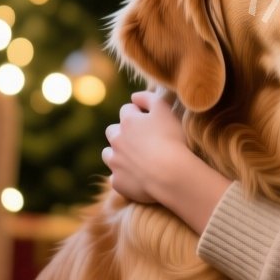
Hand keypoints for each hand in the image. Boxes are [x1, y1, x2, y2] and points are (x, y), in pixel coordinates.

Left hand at [103, 89, 191, 204]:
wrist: (170, 173)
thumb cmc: (171, 140)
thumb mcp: (164, 110)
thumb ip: (148, 98)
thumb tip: (134, 97)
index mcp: (127, 121)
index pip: (127, 110)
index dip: (138, 114)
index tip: (150, 122)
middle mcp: (116, 140)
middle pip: (112, 131)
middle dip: (122, 133)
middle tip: (140, 141)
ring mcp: (115, 162)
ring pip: (108, 154)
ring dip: (117, 154)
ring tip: (135, 159)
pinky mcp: (117, 182)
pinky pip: (116, 177)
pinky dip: (124, 176)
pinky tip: (137, 177)